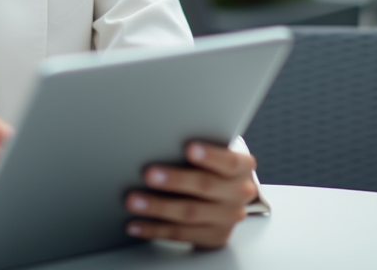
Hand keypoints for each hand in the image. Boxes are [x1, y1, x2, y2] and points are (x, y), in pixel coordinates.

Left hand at [124, 141, 257, 248]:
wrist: (229, 194)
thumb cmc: (211, 164)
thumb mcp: (214, 151)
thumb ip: (196, 148)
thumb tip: (161, 139)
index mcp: (242, 167)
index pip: (229, 161)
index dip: (210, 156)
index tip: (189, 148)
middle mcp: (239, 193)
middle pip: (205, 187)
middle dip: (175, 180)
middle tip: (148, 174)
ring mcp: (228, 218)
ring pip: (190, 213)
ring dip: (158, 207)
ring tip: (133, 201)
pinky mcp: (214, 236)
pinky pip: (180, 234)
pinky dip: (154, 229)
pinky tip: (136, 224)